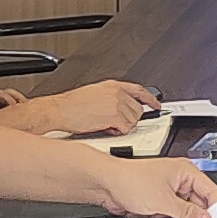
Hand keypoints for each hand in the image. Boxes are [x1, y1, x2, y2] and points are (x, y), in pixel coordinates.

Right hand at [26, 79, 160, 137]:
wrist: (60, 110)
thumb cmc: (71, 105)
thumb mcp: (94, 93)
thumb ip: (111, 96)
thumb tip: (121, 106)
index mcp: (113, 85)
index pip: (139, 90)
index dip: (150, 98)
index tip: (156, 105)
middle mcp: (117, 93)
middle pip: (138, 110)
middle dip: (130, 119)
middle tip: (117, 123)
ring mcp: (117, 104)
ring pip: (133, 121)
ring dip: (123, 126)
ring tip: (107, 125)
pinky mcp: (115, 117)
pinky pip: (126, 129)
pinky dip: (118, 133)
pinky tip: (106, 129)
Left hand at [96, 155, 216, 217]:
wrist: (106, 184)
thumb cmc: (129, 180)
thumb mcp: (163, 201)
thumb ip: (186, 212)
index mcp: (185, 171)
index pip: (210, 190)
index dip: (214, 207)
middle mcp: (178, 179)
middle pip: (197, 202)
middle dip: (193, 215)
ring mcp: (168, 189)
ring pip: (183, 209)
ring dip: (177, 217)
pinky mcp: (158, 198)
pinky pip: (170, 212)